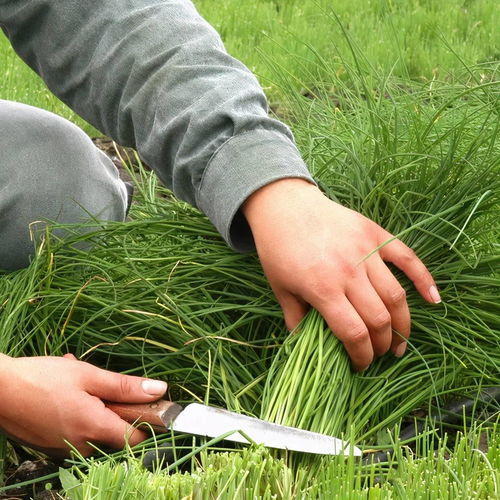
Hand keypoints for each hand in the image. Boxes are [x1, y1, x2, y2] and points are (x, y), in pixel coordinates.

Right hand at [0, 353, 166, 456]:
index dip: (146, 421)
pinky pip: (74, 430)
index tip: (146, 404)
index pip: (135, 439)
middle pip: (113, 432)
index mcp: (95, 429)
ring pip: (92, 427)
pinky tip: (63, 392)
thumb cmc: (43, 378)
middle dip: (111, 405)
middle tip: (97, 382)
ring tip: (76, 381)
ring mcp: (63, 448)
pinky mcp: (50, 445)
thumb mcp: (89, 376)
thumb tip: (160, 390)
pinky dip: (76, 411)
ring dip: (92, 404)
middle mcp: (81, 445)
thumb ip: (126, 386)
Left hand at [243, 179, 440, 370]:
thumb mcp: (280, 288)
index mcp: (323, 289)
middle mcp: (349, 272)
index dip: (361, 357)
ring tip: (400, 342)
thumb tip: (303, 348)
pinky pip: (408, 259)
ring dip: (403, 324)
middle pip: (379, 320)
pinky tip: (434, 300)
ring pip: (396, 296)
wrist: (285, 206)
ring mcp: (366, 251)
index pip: (354, 334)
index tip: (360, 366)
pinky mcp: (375, 235)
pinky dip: (424, 280)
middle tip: (378, 354)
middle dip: (382, 345)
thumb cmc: (278, 250)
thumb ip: (295, 320)